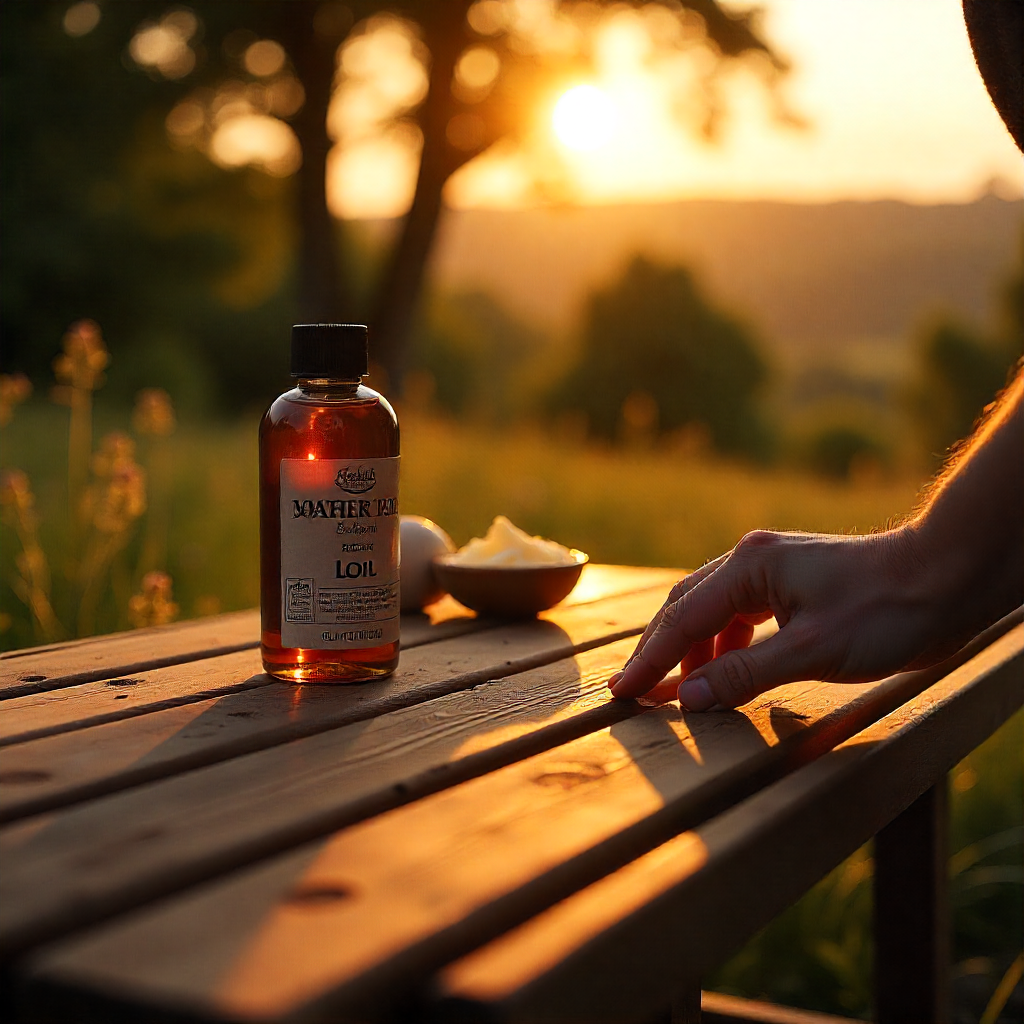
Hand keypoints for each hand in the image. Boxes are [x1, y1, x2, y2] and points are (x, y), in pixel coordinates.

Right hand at [608, 528, 949, 710]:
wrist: (948, 578)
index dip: (650, 660)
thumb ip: (745, 673)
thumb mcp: (813, 651)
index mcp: (748, 567)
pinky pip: (741, 613)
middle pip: (686, 607)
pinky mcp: (793, 582)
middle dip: (659, 651)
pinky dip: (725, 644)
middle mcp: (751, 560)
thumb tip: (689, 698)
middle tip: (634, 690)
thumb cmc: (887, 610)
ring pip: (712, 611)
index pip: (682, 619)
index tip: (623, 692)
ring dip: (694, 650)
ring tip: (681, 691)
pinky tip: (727, 669)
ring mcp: (773, 568)